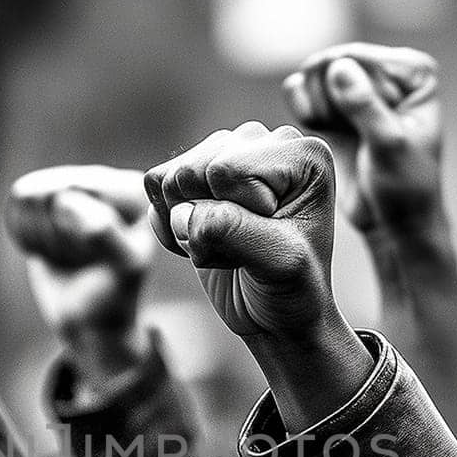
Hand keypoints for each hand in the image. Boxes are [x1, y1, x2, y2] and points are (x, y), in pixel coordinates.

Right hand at [6, 165, 154, 376]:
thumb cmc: (112, 296)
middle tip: (81, 260)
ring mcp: (74, 184)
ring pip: (29, 196)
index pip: (79, 195)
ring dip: (42, 237)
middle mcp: (106, 178)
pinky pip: (17, 203)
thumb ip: (104, 235)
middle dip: (57, 236)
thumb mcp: (122, 269)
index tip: (97, 259)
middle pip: (51, 192)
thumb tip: (67, 202)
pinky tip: (50, 249)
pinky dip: (27, 234)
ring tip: (68, 255)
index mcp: (134, 190)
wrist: (90, 320)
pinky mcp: (47, 195)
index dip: (73, 233)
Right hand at [146, 121, 372, 431]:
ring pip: (169, 179)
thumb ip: (235, 232)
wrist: (277, 316)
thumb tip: (181, 214)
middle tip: (243, 248)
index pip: (228, 171)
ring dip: (187, 227)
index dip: (237, 217)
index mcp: (303, 154)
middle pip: (192, 170)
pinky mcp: (199, 171)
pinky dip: (168, 225)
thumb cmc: (292, 290)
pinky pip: (153, 187)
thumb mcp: (279, 265)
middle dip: (206, 222)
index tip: (269, 241)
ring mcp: (230, 152)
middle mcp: (267, 140)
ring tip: (228, 246)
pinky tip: (202, 241)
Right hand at [284, 44, 445, 238]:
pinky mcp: (336, 111)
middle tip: (342, 133)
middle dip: (327, 98)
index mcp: (412, 74)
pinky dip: (301, 106)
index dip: (341, 90)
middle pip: (332, 62)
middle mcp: (386, 75)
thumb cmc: (405, 189)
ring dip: (315, 106)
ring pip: (315, 77)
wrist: (392, 224)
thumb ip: (365, 107)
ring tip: (333, 134)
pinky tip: (311, 124)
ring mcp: (359, 91)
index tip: (350, 125)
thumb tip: (339, 67)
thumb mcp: (389, 148)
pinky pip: (304, 91)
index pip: (358, 58)